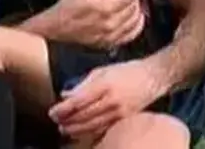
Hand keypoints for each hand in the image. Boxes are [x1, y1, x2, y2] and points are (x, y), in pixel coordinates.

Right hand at [42, 0, 144, 49]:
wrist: (55, 29)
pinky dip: (137, 26)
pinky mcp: (109, 44)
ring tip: (133, 2)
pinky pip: (130, 36)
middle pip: (133, 9)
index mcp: (105, 9)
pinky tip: (137, 19)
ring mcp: (111, 36)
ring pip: (134, 22)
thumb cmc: (67, 7)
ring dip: (137, 10)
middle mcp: (111, 25)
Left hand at [48, 60, 165, 140]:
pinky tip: (81, 134)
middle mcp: (112, 101)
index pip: (78, 101)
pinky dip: (90, 133)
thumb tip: (66, 95)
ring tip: (65, 129)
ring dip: (76, 129)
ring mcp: (120, 113)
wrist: (152, 78)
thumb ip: (83, 84)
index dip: (63, 109)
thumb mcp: (102, 71)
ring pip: (93, 126)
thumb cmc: (126, 71)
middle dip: (67, 120)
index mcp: (104, 85)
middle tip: (56, 121)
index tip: (52, 112)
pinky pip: (104, 130)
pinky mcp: (125, 121)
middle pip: (84, 116)